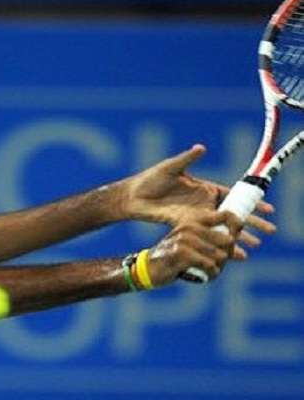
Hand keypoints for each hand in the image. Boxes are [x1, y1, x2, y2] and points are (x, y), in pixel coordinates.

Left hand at [119, 144, 275, 259]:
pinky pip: (202, 235)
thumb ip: (187, 159)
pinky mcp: (183, 225)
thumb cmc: (150, 179)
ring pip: (220, 227)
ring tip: (252, 248)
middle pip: (231, 214)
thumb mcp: (170, 167)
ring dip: (236, 237)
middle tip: (268, 232)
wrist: (131, 196)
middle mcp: (201, 204)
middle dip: (250, 222)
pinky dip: (215, 242)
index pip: (232, 196)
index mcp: (203, 188)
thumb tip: (202, 147)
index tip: (267, 209)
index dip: (249, 203)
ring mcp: (193, 216)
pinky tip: (227, 252)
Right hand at [148, 210, 242, 286]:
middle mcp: (190, 226)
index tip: (236, 240)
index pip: (226, 215)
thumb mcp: (188, 241)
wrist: (147, 268)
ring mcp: (185, 239)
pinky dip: (212, 274)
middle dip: (227, 255)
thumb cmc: (172, 257)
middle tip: (217, 264)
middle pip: (228, 240)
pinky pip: (210, 265)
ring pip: (221, 255)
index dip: (237, 226)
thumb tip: (237, 245)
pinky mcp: (182, 254)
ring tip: (209, 271)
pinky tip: (206, 276)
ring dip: (219, 267)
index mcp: (193, 220)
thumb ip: (208, 239)